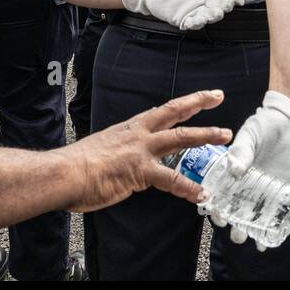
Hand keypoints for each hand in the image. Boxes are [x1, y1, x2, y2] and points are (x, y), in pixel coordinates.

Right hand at [64, 90, 230, 211]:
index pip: (162, 111)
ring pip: (181, 138)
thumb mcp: (101, 149)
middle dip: (199, 102)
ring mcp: (141, 151)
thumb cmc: (75, 166)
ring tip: (225, 137)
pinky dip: (189, 187)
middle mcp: (138, 134)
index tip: (199, 97)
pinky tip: (201, 193)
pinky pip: (172, 179)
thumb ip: (118, 152)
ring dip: (206, 136)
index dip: (182, 103)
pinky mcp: (140, 172)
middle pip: (175, 112)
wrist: (64, 174)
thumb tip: (121, 161)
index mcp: (129, 128)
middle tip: (218, 95)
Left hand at [121, 0, 244, 30]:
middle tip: (220, 8)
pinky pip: (193, 24)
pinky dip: (194, 24)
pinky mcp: (183, 20)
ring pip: (208, 17)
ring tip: (207, 15)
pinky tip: (192, 21)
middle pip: (219, 7)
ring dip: (210, 18)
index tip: (237, 0)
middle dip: (222, 9)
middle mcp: (203, 0)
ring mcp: (194, 11)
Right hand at [217, 91, 289, 247]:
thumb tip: (235, 170)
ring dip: (267, 231)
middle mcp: (255, 185)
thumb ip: (241, 151)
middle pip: (246, 211)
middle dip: (242, 227)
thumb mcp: (249, 135)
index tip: (220, 220)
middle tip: (239, 237)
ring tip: (263, 246)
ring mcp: (275, 187)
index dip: (221, 211)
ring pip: (270, 214)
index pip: (227, 197)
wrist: (287, 118)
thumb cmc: (263, 125)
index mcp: (239, 175)